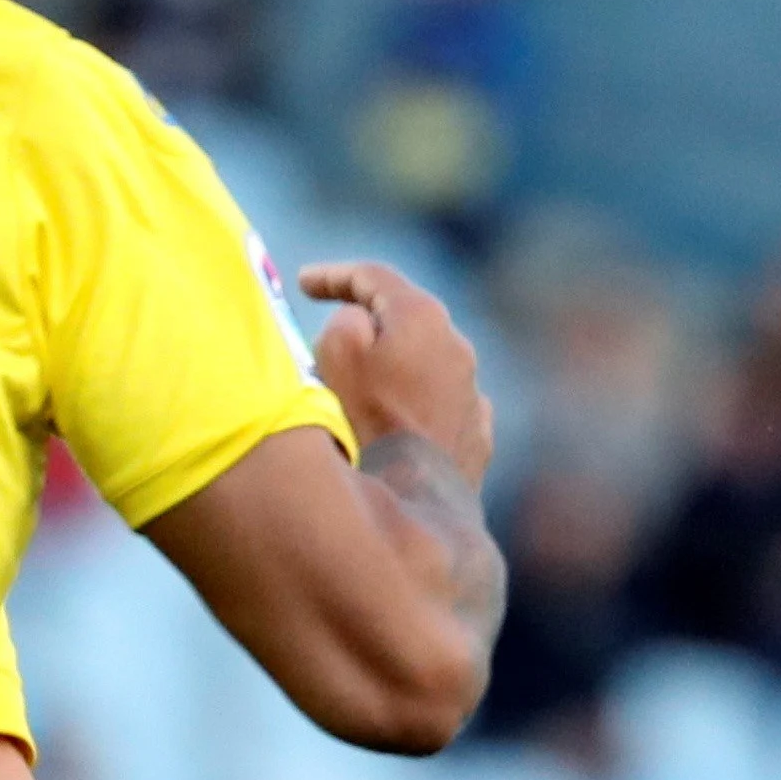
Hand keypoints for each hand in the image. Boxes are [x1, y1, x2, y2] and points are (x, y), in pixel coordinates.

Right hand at [298, 260, 495, 488]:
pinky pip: (437, 403)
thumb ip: (344, 322)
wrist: (416, 504)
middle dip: (366, 319)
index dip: (332, 275)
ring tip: (357, 384)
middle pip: (404, 318)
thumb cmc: (369, 424)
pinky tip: (395, 418)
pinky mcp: (476, 433)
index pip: (373, 277)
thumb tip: (361, 325)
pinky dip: (413, 401)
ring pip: (424, 362)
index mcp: (423, 316)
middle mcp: (458, 346)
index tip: (304, 283)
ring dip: (392, 364)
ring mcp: (472, 391)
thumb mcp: (336, 355)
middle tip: (331, 325)